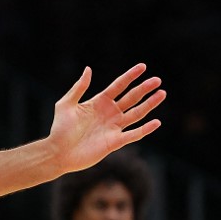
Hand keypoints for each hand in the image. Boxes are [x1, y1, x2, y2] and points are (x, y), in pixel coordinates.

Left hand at [46, 64, 164, 171]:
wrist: (58, 152)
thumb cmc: (60, 129)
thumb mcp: (66, 104)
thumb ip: (79, 87)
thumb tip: (88, 69)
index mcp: (99, 102)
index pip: (119, 86)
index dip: (130, 76)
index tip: (143, 66)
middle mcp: (109, 113)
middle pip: (131, 98)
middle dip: (144, 89)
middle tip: (157, 80)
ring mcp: (113, 127)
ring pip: (136, 114)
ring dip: (150, 104)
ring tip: (162, 94)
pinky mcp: (115, 142)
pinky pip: (134, 134)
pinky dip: (145, 129)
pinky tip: (156, 122)